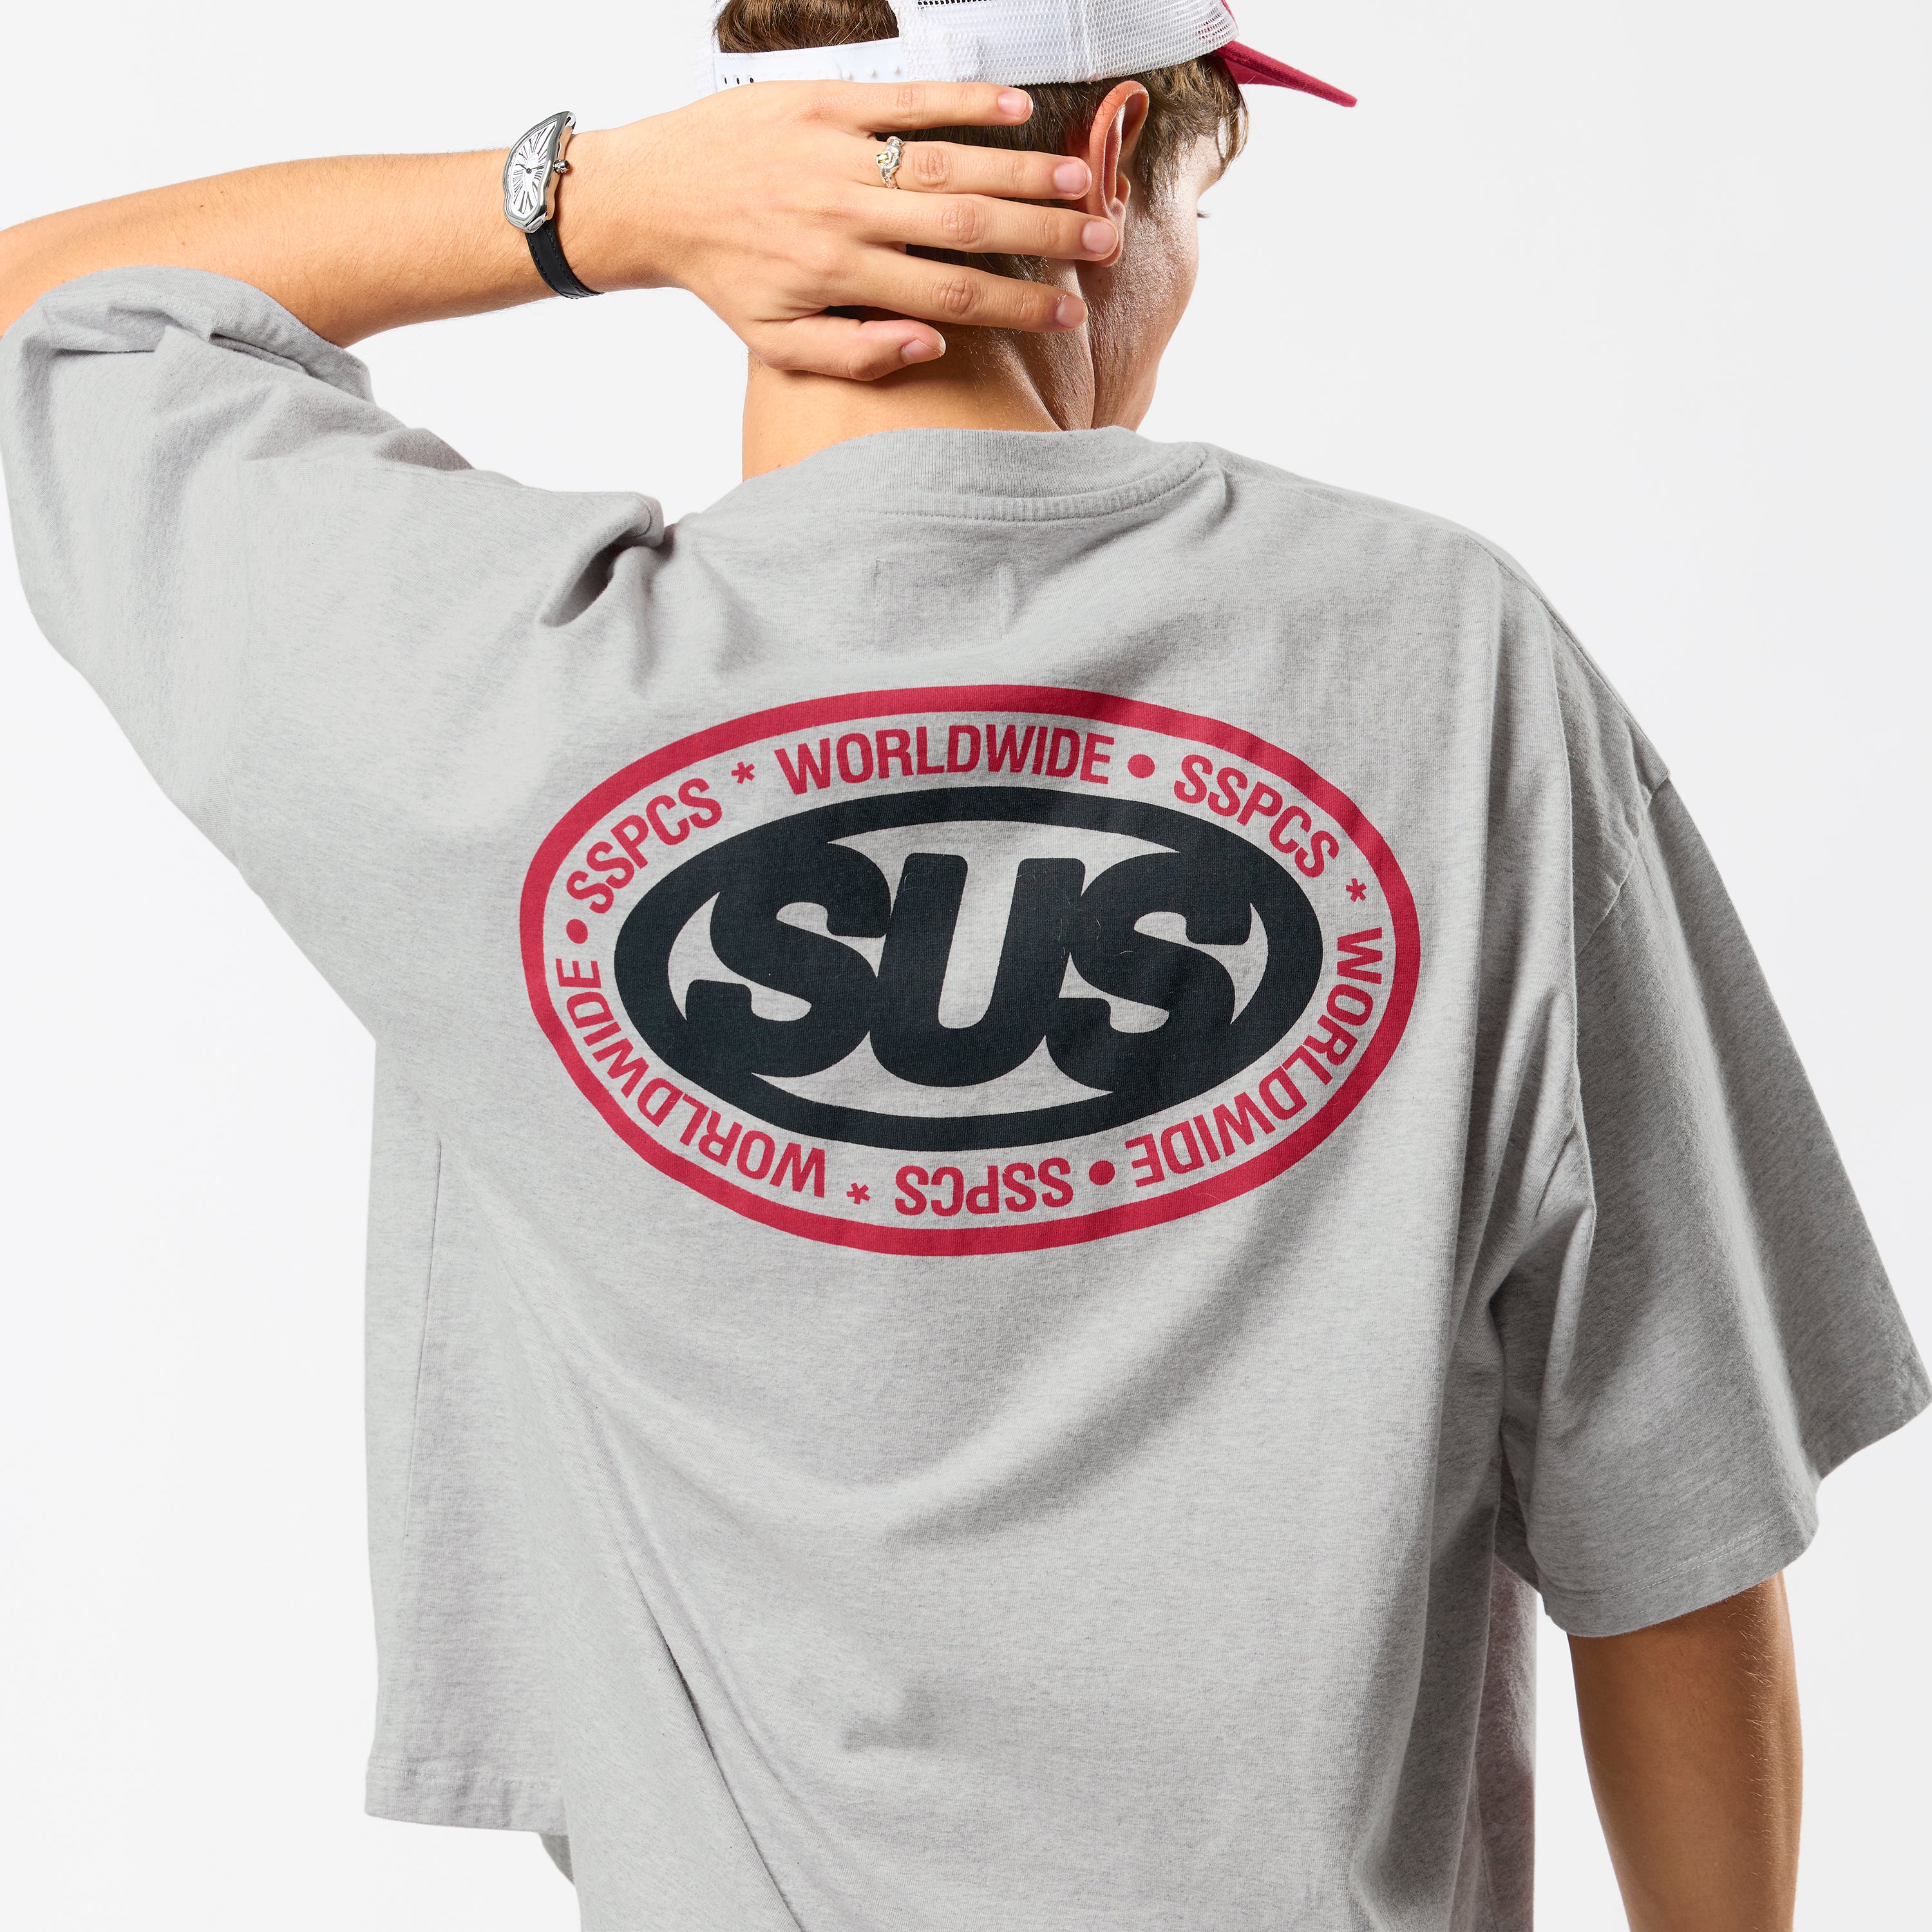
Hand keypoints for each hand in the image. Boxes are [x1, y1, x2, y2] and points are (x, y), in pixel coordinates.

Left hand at [562, 82, 1114, 379]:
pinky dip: (964, 101)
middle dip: (1044, 235)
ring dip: (1023, 169)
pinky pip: (905, 99)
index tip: (1069, 313)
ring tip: (1083, 180)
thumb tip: (933, 346)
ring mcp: (837, 152)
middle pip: (967, 227)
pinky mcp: (823, 100)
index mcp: (840, 277)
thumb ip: (857, 355)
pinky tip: (1018, 109)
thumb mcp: (779, 343)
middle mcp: (845, 215)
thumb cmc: (725, 277)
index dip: (1019, 307)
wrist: (653, 197)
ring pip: (948, 162)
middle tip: (1103, 241)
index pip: (952, 297)